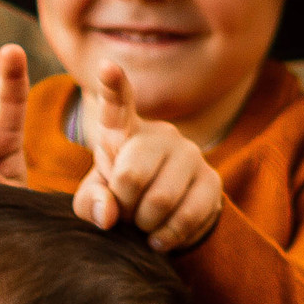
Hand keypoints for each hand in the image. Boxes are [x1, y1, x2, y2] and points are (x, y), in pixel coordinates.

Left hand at [72, 63, 225, 251]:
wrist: (163, 214)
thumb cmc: (121, 197)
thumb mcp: (95, 198)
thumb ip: (90, 202)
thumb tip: (109, 214)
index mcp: (123, 130)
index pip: (117, 103)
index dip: (113, 84)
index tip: (106, 67)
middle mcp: (160, 134)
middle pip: (131, 176)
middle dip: (121, 206)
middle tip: (124, 212)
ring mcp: (190, 155)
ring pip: (160, 201)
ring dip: (144, 225)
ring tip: (142, 223)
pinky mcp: (212, 181)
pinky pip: (188, 216)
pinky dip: (168, 237)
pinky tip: (159, 236)